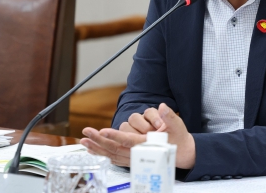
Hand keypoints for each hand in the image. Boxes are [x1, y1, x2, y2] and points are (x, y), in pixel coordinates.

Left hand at [81, 103, 195, 168]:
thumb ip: (169, 116)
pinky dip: (102, 154)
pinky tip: (93, 150)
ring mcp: (134, 158)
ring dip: (97, 149)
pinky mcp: (131, 159)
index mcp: (148, 144)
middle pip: (115, 148)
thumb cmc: (178, 138)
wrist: (181, 153)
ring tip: (84, 142)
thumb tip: (162, 107)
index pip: (128, 141)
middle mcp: (138, 153)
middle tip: (86, 134)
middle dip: (99, 141)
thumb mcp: (177, 125)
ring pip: (112, 155)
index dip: (115, 136)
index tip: (103, 131)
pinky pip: (114, 158)